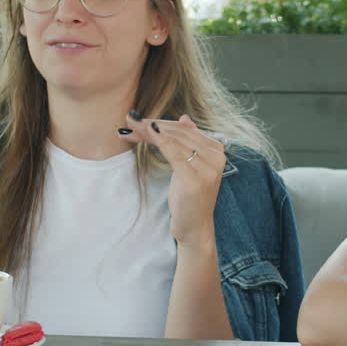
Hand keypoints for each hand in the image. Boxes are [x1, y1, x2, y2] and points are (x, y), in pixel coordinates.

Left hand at [119, 113, 225, 245]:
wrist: (195, 227)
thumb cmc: (190, 197)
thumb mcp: (190, 167)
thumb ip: (189, 143)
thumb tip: (185, 118)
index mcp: (217, 150)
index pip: (185, 130)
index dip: (161, 123)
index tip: (138, 120)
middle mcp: (216, 156)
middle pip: (178, 133)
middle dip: (152, 126)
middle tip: (130, 120)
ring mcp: (207, 168)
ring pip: (174, 140)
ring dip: (149, 131)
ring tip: (130, 127)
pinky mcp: (195, 179)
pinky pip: (174, 153)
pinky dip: (159, 141)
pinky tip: (145, 133)